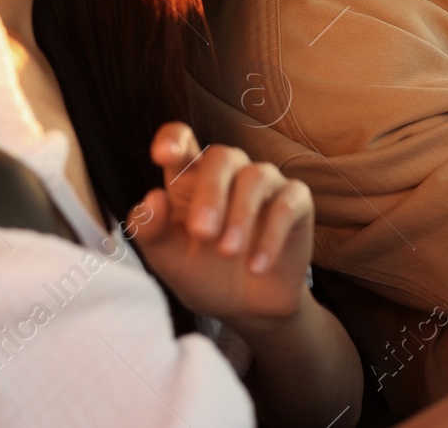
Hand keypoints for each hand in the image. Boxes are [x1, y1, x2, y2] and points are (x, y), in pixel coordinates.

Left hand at [131, 122, 314, 331]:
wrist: (246, 307)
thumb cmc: (202, 274)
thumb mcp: (168, 260)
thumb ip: (151, 231)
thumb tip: (152, 199)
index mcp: (190, 178)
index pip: (181, 141)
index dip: (173, 139)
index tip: (163, 155)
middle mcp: (229, 172)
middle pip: (222, 157)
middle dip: (210, 193)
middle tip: (202, 233)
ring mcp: (265, 184)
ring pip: (255, 177)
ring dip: (241, 216)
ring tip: (229, 253)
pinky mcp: (296, 202)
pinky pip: (287, 205)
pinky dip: (272, 236)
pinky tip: (257, 266)